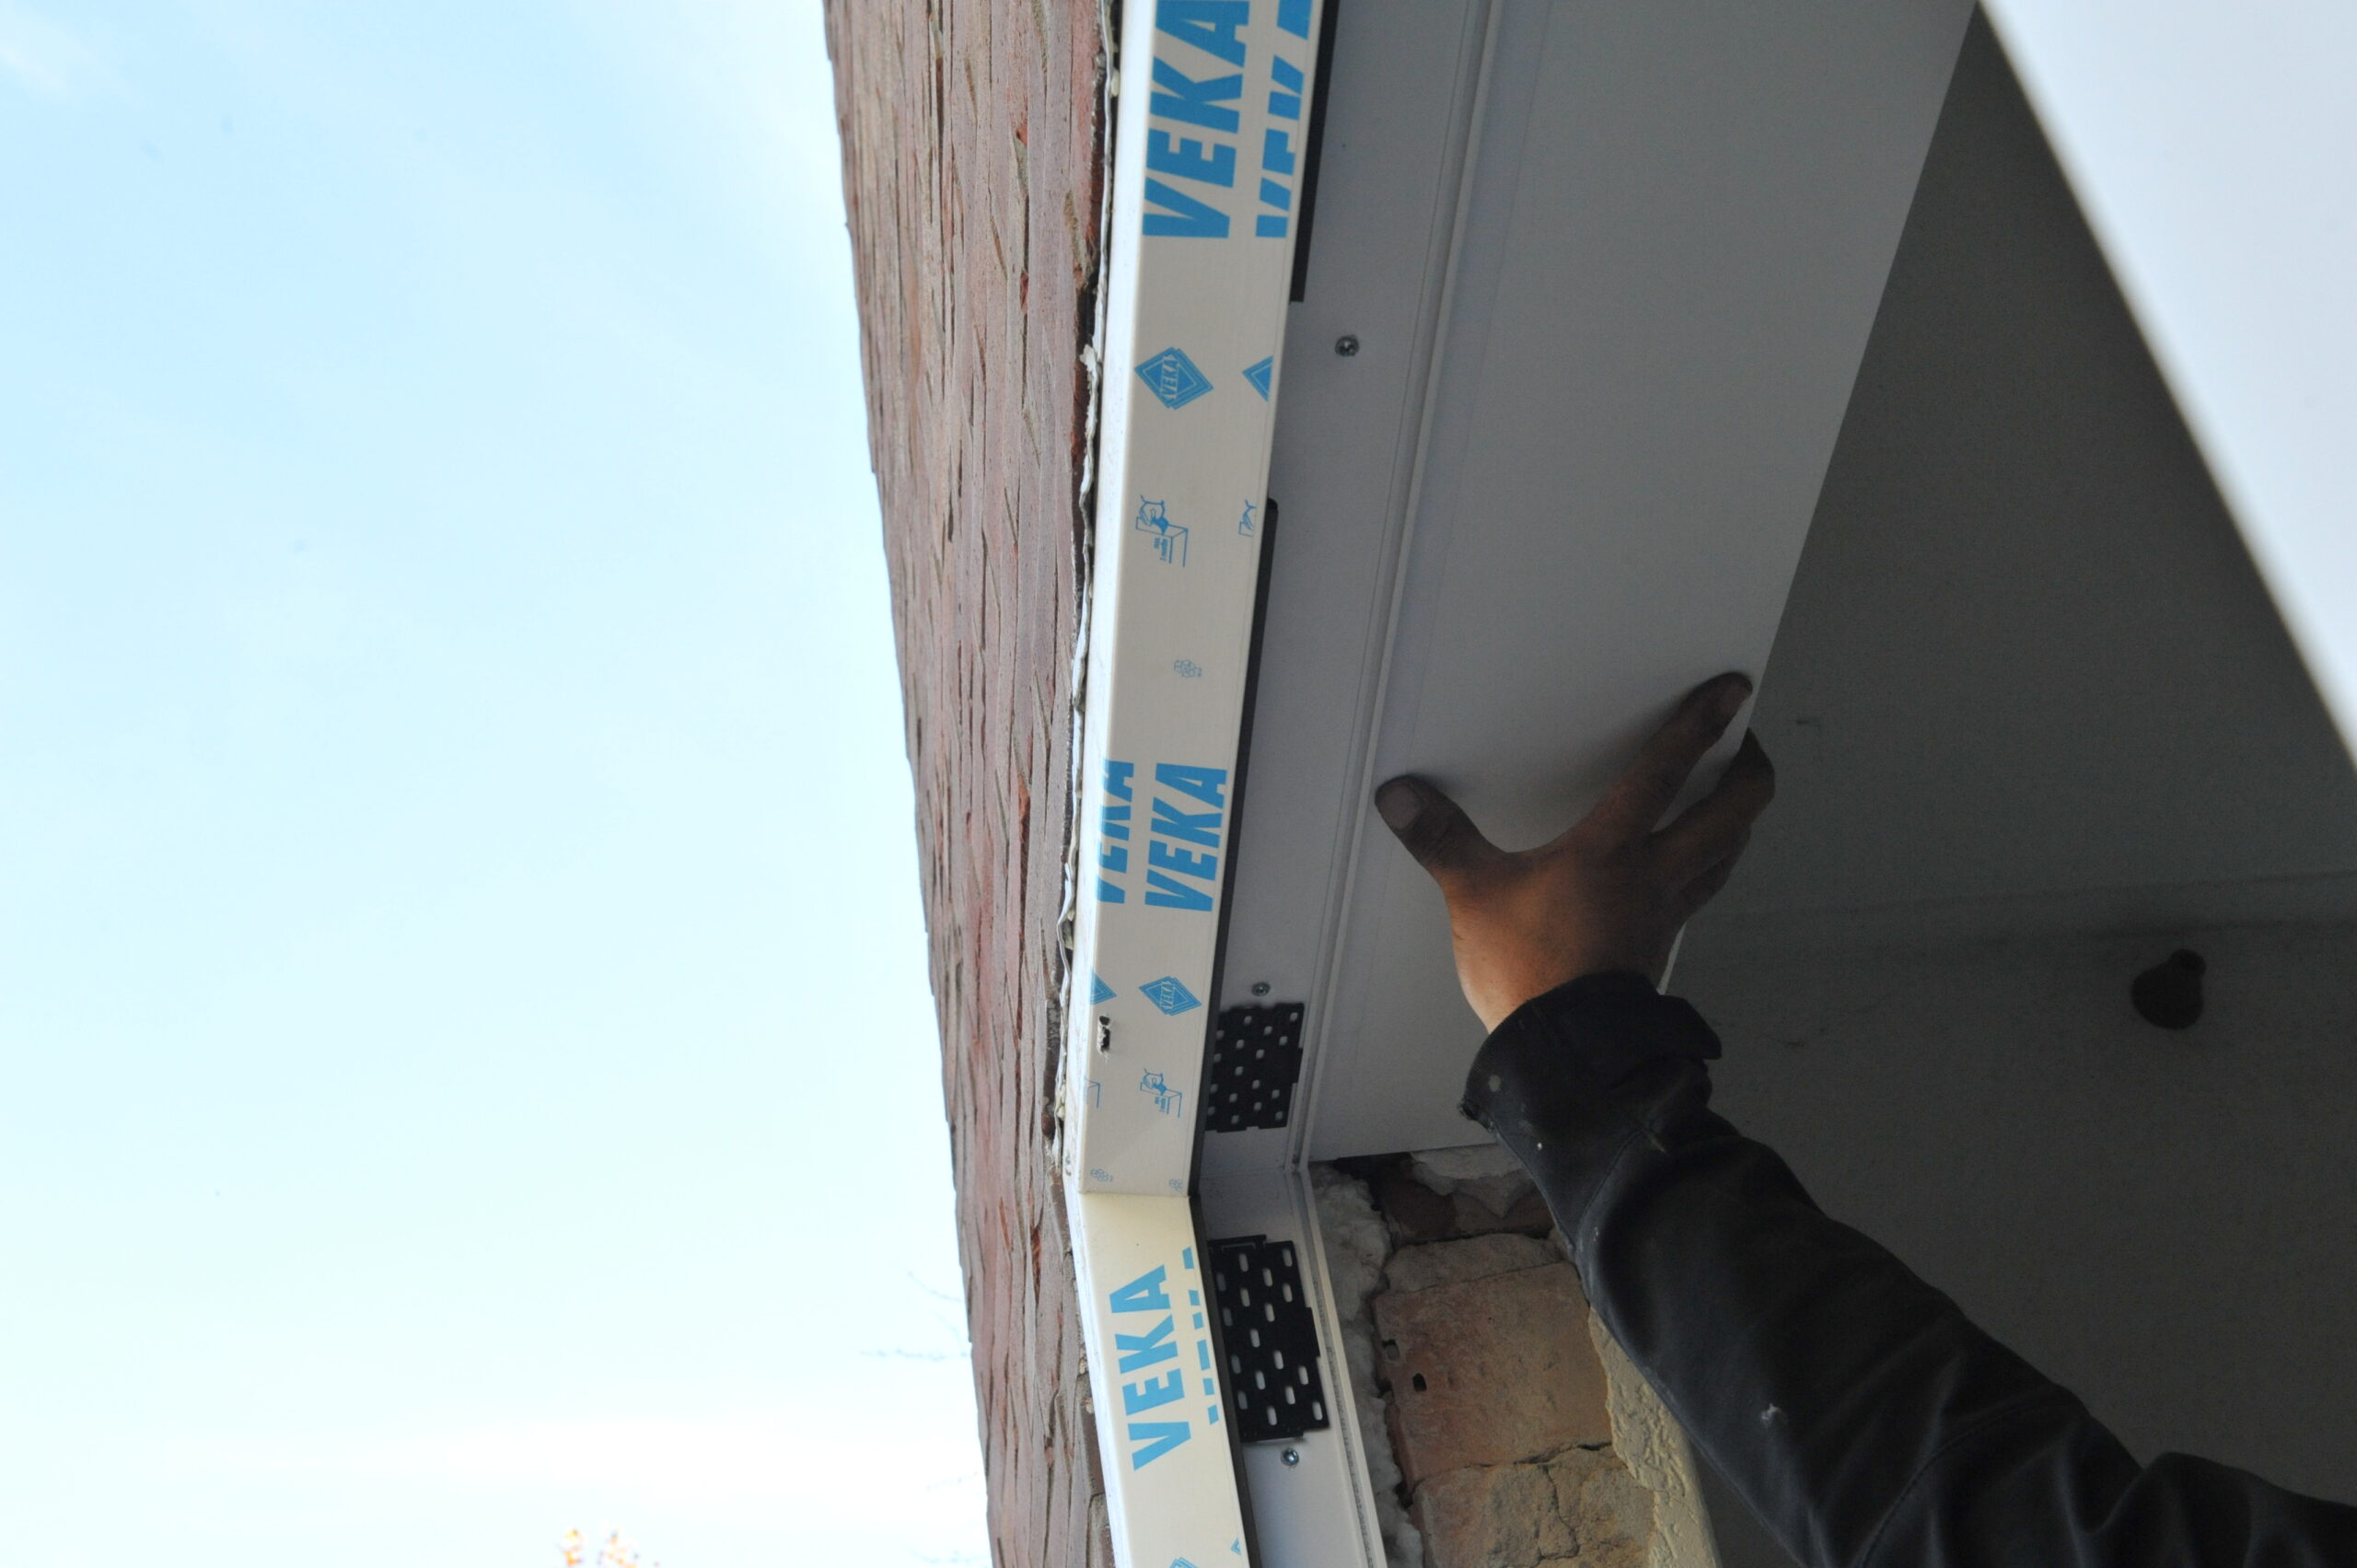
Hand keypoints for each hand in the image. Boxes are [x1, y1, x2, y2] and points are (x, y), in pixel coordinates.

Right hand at [1373, 673, 1774, 1029]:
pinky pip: (1702, 893)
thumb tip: (1401, 796)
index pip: (1663, 772)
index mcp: (1610, 850)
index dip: (1699, 726)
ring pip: (1726, 854)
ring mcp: (1664, 911)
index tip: (1733, 692)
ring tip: (1737, 798)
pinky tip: (1700, 868)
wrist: (1565, 1049)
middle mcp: (1653, 874)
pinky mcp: (1661, 943)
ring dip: (1740, 820)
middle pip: (1729, 814)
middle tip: (1750, 745)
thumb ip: (1441, 840)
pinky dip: (1713, 867)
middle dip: (1749, 774)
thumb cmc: (1527, 971)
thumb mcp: (1475, 896)